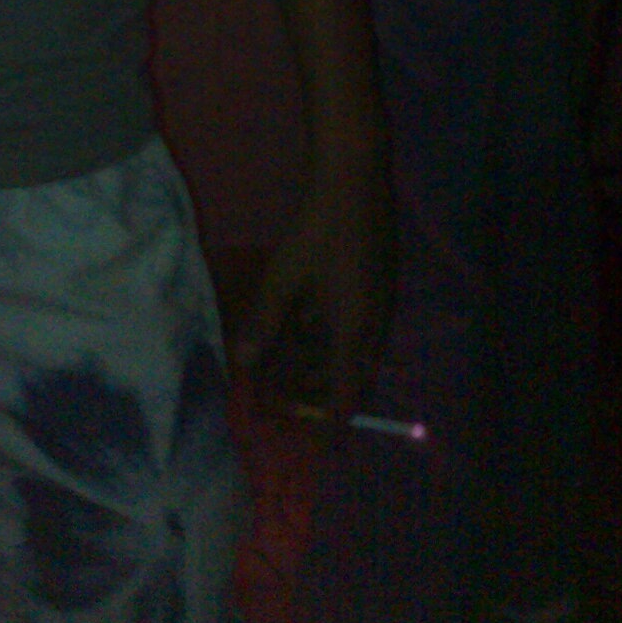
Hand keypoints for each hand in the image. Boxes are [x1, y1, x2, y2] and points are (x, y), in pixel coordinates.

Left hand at [235, 161, 395, 424]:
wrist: (356, 176)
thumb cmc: (319, 229)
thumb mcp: (286, 277)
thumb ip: (265, 321)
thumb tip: (243, 362)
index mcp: (357, 329)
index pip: (348, 392)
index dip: (332, 420)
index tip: (320, 445)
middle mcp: (374, 321)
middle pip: (350, 371)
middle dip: (321, 389)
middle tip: (286, 397)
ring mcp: (378, 298)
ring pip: (350, 345)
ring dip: (322, 358)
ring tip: (284, 364)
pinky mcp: (374, 278)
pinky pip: (351, 321)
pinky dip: (327, 332)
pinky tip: (300, 322)